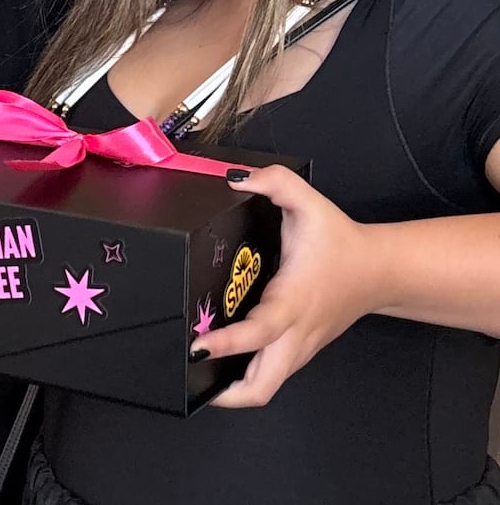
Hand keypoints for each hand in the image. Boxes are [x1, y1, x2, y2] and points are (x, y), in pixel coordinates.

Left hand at [194, 166, 374, 407]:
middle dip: (227, 393)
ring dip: (236, 389)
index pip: (260, 332)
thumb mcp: (307, 201)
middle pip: (264, 384)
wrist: (381, 269)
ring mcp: (302, 346)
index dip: (229, 343)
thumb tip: (235, 178)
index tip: (198, 345)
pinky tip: (225, 364)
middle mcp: (297, 332)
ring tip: (198, 377)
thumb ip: (274, 181)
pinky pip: (274, 373)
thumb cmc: (341, 240)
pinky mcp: (303, 349)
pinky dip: (250, 377)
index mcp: (293, 300)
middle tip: (189, 378)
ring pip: (269, 385)